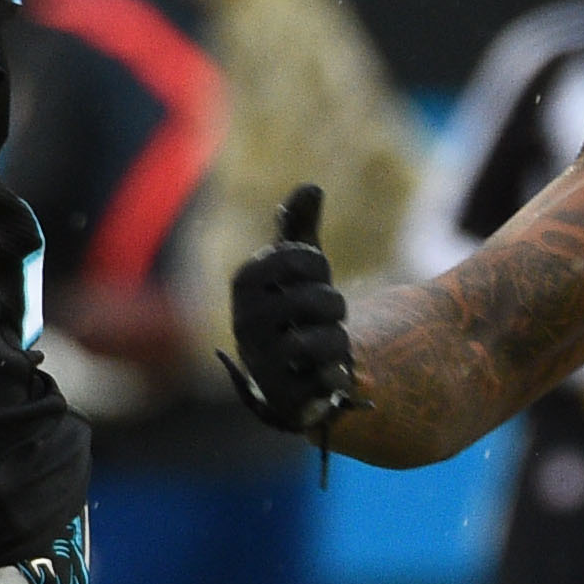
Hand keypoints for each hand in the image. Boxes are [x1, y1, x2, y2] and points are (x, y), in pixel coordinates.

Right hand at [222, 184, 359, 437]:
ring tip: (323, 343)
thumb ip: (300, 227)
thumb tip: (312, 186)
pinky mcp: (283, 397)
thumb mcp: (298, 266)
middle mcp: (246, 323)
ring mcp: (262, 362)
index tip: (311, 275)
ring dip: (337, 339)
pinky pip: (327, 378)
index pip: (297, 257)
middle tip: (322, 315)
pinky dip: (336, 372)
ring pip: (323, 341)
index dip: (316, 265)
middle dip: (332, 304)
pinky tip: (326, 372)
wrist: (295, 370)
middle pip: (316, 300)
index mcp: (246, 284)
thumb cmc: (295, 306)